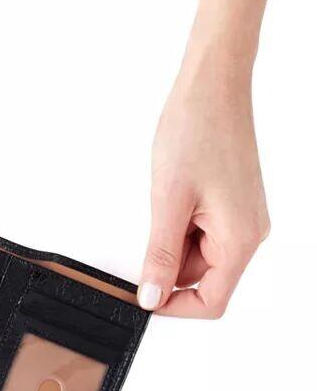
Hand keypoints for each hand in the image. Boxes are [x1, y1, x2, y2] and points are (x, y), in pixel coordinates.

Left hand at [138, 58, 269, 317]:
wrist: (213, 85)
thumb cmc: (196, 131)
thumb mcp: (168, 201)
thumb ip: (160, 255)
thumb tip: (152, 296)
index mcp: (240, 239)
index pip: (211, 301)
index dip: (173, 305)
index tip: (143, 295)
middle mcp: (248, 233)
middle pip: (202, 279)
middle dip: (167, 263)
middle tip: (147, 227)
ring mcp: (241, 219)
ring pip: (198, 256)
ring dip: (171, 240)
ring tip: (164, 200)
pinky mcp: (232, 205)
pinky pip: (201, 233)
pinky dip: (179, 225)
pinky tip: (172, 195)